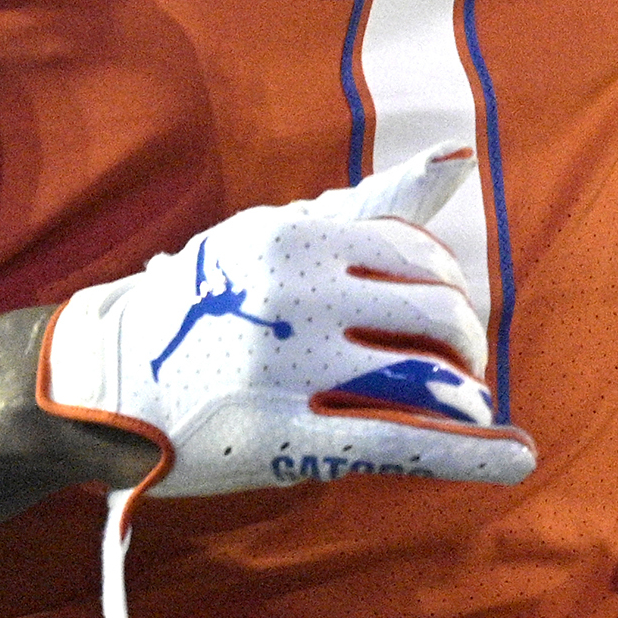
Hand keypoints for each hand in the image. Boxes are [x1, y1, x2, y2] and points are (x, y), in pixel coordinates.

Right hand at [39, 145, 536, 617]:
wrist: (103, 377)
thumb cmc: (208, 301)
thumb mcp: (276, 234)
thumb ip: (372, 203)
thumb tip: (460, 157)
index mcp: (297, 235)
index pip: (419, 255)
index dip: (447, 288)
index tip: (441, 316)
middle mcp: (296, 293)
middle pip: (434, 314)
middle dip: (463, 345)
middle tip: (459, 369)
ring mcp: (289, 367)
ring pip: (424, 377)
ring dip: (467, 397)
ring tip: (472, 409)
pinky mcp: (281, 439)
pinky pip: (396, 444)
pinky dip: (468, 454)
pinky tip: (514, 459)